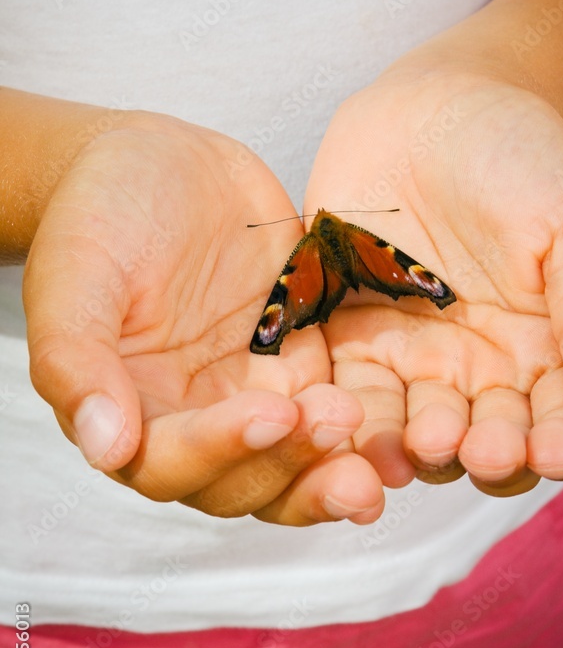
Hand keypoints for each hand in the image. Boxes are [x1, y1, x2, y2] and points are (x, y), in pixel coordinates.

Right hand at [24, 112, 383, 524]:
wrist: (158, 164)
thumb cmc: (100, 211)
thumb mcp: (77, 271)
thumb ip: (76, 357)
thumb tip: (106, 446)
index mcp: (130, 411)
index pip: (171, 463)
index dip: (220, 451)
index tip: (269, 411)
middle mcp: (192, 421)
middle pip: (242, 482)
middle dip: (291, 467)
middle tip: (338, 424)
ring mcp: (251, 397)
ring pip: (293, 466)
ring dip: (332, 471)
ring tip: (379, 458)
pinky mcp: (300, 367)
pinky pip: (332, 416)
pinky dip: (363, 434)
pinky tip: (402, 433)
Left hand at [304, 70, 562, 495]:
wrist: (432, 109)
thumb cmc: (519, 156)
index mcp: (549, 353)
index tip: (554, 450)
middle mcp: (482, 372)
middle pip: (489, 443)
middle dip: (488, 453)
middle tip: (481, 449)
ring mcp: (413, 360)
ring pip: (415, 432)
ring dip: (416, 449)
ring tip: (419, 443)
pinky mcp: (349, 341)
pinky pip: (345, 391)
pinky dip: (346, 414)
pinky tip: (349, 422)